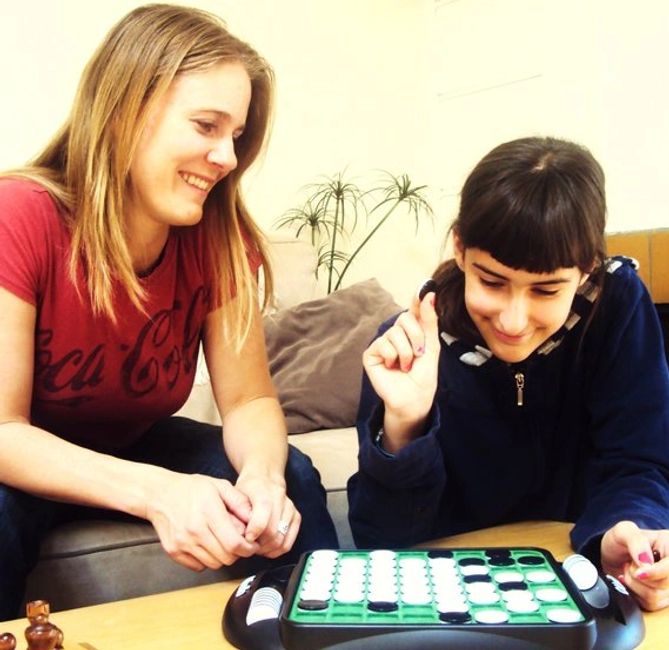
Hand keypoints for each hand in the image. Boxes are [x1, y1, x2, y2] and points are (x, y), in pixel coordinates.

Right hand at [145, 471, 258, 570]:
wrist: (159, 494)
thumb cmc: (190, 488)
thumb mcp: (219, 485)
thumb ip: (239, 502)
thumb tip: (254, 519)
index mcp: (208, 511)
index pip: (234, 543)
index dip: (248, 548)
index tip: (252, 544)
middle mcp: (194, 530)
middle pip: (226, 557)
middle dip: (238, 552)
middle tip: (238, 542)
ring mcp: (182, 542)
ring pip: (214, 564)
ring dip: (223, 556)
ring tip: (221, 541)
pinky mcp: (173, 551)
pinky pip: (198, 566)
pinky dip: (206, 560)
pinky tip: (206, 544)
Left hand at [235, 469, 300, 558]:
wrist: (263, 478)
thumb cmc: (246, 490)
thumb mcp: (234, 494)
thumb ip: (236, 512)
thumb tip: (238, 535)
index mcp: (262, 489)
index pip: (264, 510)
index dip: (254, 529)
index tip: (245, 539)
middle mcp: (279, 496)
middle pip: (273, 530)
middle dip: (258, 544)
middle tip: (248, 547)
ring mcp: (290, 507)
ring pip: (281, 539)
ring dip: (267, 549)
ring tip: (256, 547)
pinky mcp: (296, 516)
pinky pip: (288, 542)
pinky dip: (276, 550)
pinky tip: (266, 548)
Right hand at [362, 291, 439, 425]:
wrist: (413, 399)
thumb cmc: (423, 376)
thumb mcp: (432, 346)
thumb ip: (428, 321)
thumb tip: (428, 295)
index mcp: (412, 332)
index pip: (414, 310)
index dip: (417, 299)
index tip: (425, 286)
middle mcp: (396, 334)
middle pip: (405, 318)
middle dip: (417, 337)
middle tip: (418, 354)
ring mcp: (382, 343)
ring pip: (395, 333)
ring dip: (405, 353)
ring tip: (405, 366)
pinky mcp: (371, 353)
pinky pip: (382, 344)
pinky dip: (392, 357)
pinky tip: (392, 367)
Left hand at [601, 520, 668, 610]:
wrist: (612, 557)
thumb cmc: (619, 541)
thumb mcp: (623, 531)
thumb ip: (636, 540)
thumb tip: (646, 561)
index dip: (657, 572)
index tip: (639, 573)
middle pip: (665, 584)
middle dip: (638, 575)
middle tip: (629, 564)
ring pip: (656, 597)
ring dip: (634, 584)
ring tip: (629, 571)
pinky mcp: (662, 599)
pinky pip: (650, 605)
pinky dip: (635, 594)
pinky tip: (631, 582)